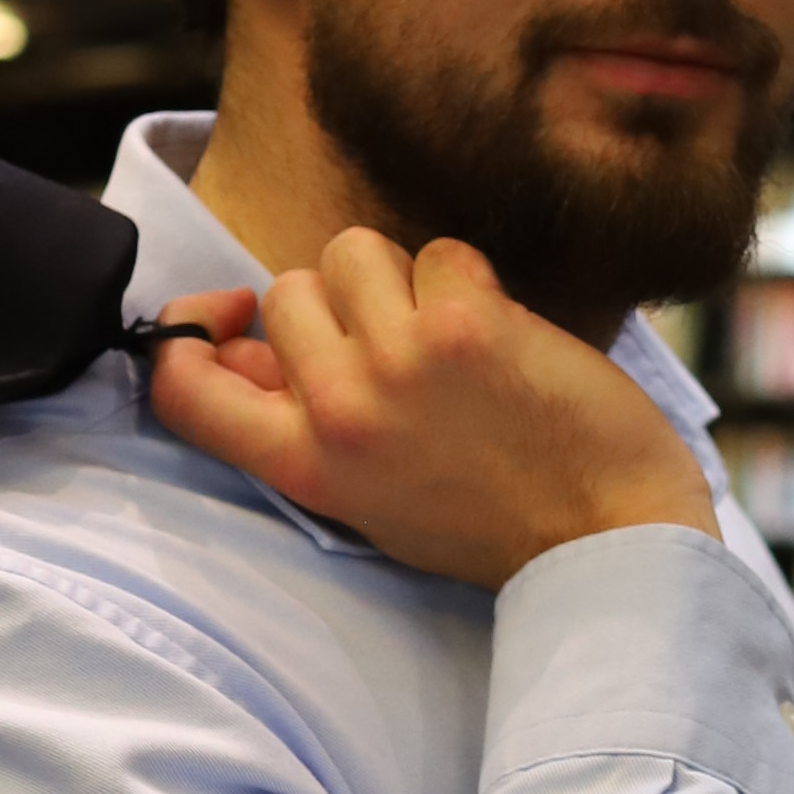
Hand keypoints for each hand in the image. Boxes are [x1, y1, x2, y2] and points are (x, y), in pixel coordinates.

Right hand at [144, 234, 714, 589]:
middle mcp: (338, 411)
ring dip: (403, 278)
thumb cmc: (494, 524)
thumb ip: (301, 428)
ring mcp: (400, 363)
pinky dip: (472, 281)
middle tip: (400, 348)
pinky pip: (441, 253)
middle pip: (285, 291)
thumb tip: (245, 354)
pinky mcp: (467, 325)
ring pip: (352, 251)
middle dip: (339, 304)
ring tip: (451, 335)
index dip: (191, 334)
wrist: (608, 542)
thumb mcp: (368, 499)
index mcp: (304, 465)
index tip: (233, 318)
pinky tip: (503, 338)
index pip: (184, 389)